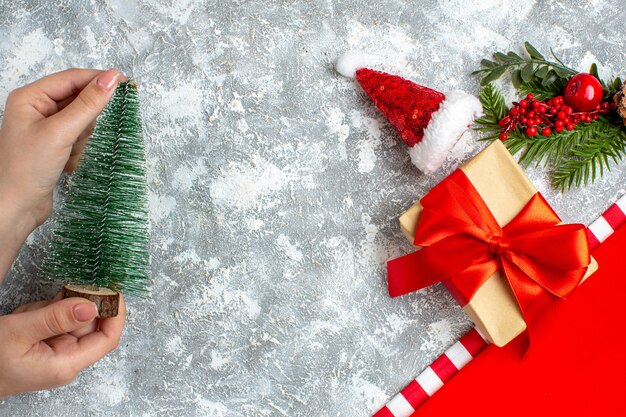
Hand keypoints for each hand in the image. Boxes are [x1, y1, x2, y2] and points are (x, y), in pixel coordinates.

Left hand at [0, 68, 122, 279]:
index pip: (71, 78)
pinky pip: (79, 137)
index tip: (125, 83)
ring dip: (83, 137)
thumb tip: (112, 79)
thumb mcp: (61, 132)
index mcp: (30, 97)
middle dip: (86, 118)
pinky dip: (80, 149)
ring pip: (82, 120)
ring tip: (69, 153)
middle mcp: (36, 108)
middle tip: (81, 134)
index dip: (98, 79)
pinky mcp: (54, 144)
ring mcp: (45, 127)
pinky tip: (67, 163)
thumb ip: (89, 104)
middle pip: (78, 99)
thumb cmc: (27, 169)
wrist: (17, 206)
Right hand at [0, 293, 125, 396]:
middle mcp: (68, 359)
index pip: (108, 338)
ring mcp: (59, 351)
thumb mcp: (20, 333)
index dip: (115, 313)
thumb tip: (91, 306)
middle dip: (71, 306)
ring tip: (28, 317)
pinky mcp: (50, 344)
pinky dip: (42, 313)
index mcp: (67, 364)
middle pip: (90, 323)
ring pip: (72, 317)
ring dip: (51, 309)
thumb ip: (56, 317)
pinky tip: (26, 318)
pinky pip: (56, 319)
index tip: (112, 290)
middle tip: (48, 303)